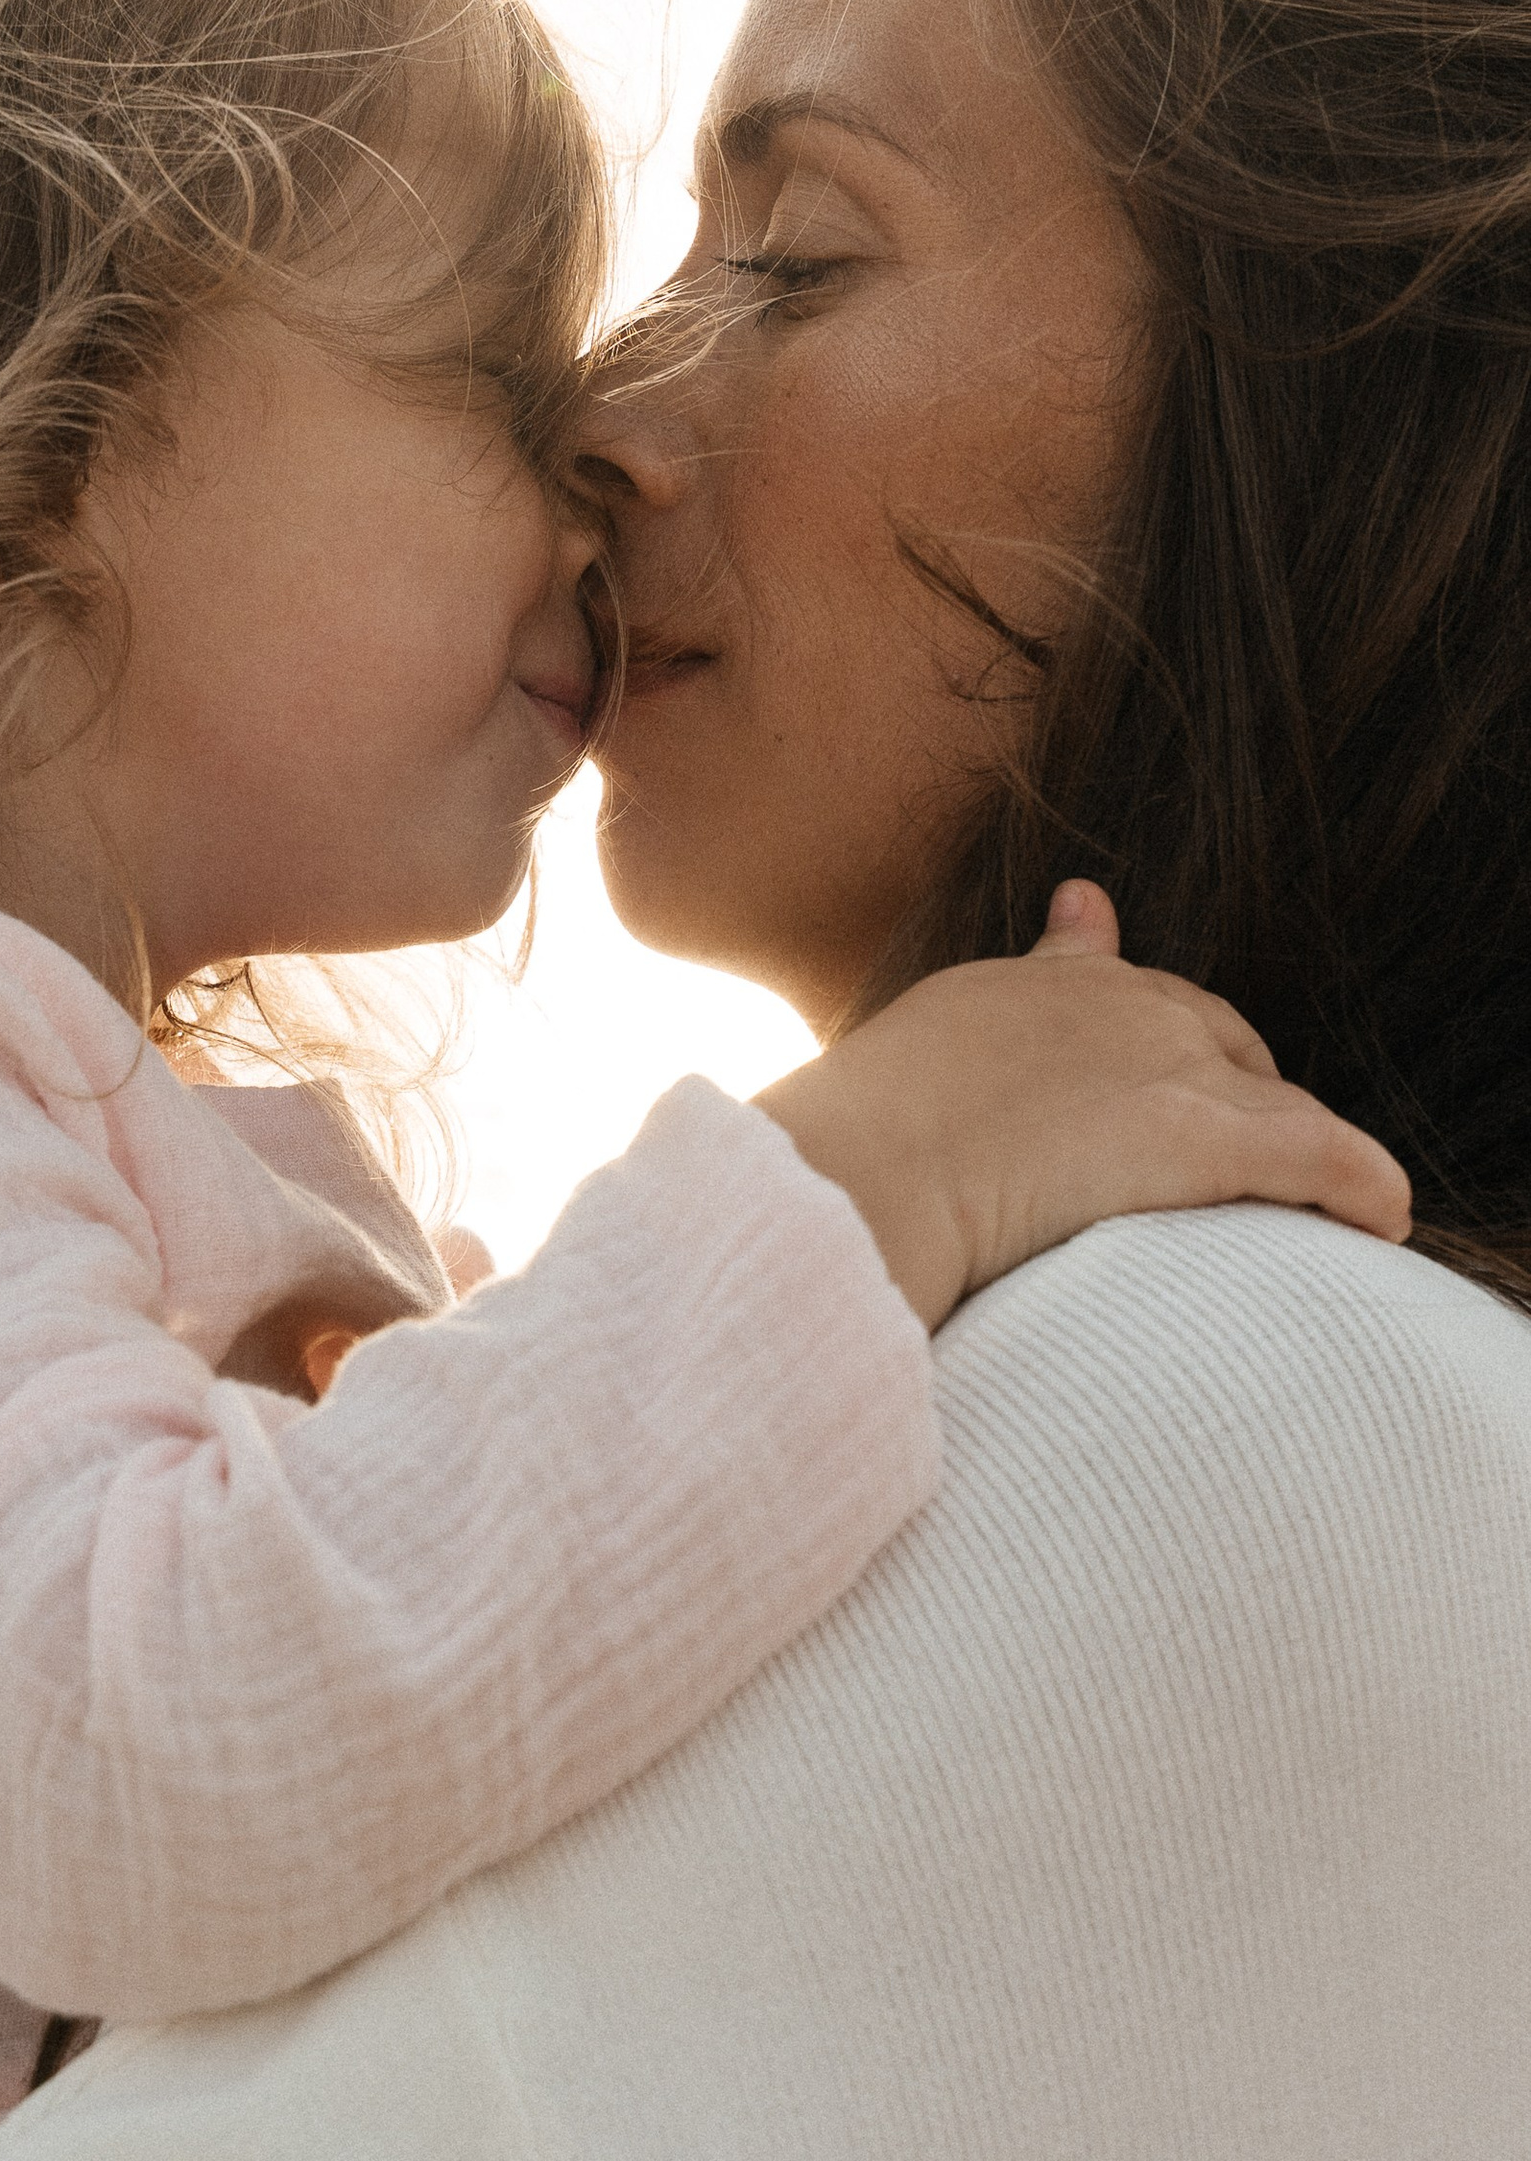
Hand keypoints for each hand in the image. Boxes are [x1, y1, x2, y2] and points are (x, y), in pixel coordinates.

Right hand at [753, 882, 1412, 1333]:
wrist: (857, 1181)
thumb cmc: (830, 1171)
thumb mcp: (850, 1109)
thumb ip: (866, 1108)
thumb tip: (778, 1158)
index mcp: (1015, 999)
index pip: (1097, 972)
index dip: (1124, 989)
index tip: (1105, 940)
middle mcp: (1105, 1008)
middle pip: (1209, 1035)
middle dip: (1232, 1085)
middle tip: (1236, 1151)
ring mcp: (1162, 1064)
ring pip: (1271, 1101)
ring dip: (1301, 1149)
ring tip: (1325, 1202)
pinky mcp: (1207, 1134)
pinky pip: (1321, 1156)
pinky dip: (1362, 1186)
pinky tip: (1383, 1219)